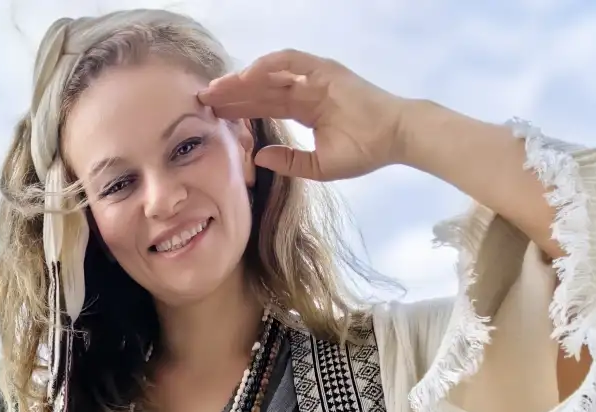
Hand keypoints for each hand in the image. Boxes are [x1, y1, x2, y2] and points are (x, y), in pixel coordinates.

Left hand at [198, 50, 405, 181]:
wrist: (392, 138)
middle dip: (232, 95)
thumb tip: (257, 158)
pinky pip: (288, 62)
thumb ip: (288, 161)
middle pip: (260, 89)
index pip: (265, 107)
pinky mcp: (322, 68)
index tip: (214, 118)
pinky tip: (244, 78)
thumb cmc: (363, 152)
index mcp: (306, 110)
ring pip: (268, 75)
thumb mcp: (317, 166)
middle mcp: (306, 89)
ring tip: (215, 91)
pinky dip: (265, 68)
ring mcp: (314, 77)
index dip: (239, 111)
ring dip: (241, 81)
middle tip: (203, 101)